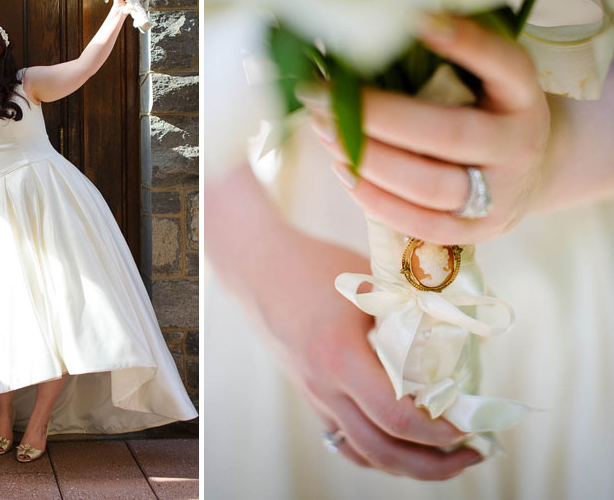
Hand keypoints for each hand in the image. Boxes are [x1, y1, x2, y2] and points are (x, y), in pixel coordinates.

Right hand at [206, 162, 479, 479]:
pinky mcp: (310, 397)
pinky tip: (403, 447)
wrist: (259, 268)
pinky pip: (346, 442)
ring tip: (447, 456)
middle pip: (383, 451)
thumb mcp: (367, 282)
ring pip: (364, 453)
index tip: (472, 424)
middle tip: (473, 453)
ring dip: (409, 465)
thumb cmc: (314, 266)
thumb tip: (464, 335)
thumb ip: (407, 311)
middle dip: (434, 464)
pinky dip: (378, 454)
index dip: (441, 431)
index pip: (397, 416)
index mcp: (339, 356)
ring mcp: (314, 396)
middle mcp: (324, 386)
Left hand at [305, 15, 549, 244]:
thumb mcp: (483, 79)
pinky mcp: (476, 232)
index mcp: (524, 97)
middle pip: (448, 134)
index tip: (414, 18)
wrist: (532, 172)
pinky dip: (375, 198)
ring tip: (323, 131)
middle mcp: (519, 146)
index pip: (504, 65)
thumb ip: (440, 60)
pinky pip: (420, 223)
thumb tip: (368, 31)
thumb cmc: (485, 110)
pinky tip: (342, 169)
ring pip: (429, 185)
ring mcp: (501, 196)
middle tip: (320, 95)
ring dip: (368, 159)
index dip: (465, 42)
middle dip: (376, 115)